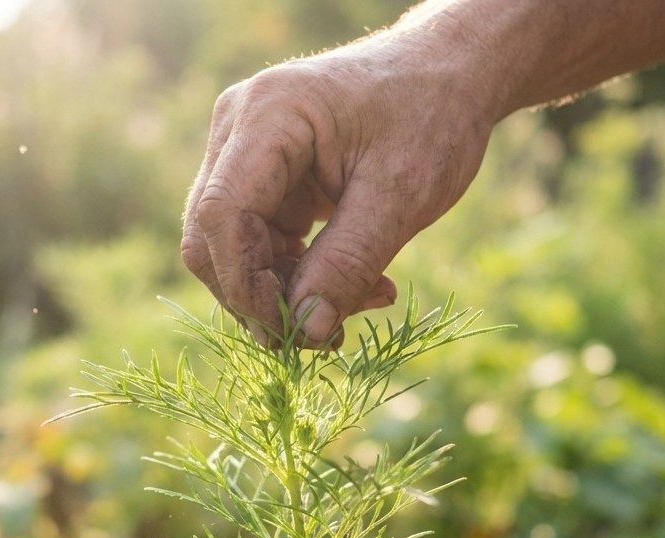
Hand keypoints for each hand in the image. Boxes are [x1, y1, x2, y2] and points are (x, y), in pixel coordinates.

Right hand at [180, 10, 497, 345]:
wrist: (451, 74)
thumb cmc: (432, 116)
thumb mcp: (400, 196)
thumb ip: (349, 264)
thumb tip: (306, 332)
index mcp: (267, 115)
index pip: (222, 213)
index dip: (244, 283)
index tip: (290, 333)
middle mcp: (238, 129)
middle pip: (213, 236)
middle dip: (261, 296)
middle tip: (326, 337)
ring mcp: (245, 152)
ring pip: (234, 248)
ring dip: (286, 293)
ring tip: (363, 304)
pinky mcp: (263, 177)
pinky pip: (260, 243)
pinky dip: (300, 276)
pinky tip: (359, 287)